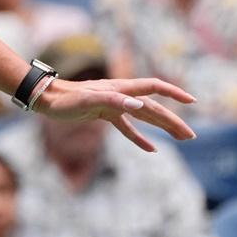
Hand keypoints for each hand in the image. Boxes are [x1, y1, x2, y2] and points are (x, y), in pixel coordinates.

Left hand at [35, 77, 195, 152]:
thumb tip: (140, 105)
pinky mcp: (104, 114)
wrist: (45, 99)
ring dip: (163, 128)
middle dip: (173, 121)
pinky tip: (151, 149)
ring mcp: (113, 105)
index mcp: (120, 88)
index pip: (153, 87)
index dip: (173, 93)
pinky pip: (127, 128)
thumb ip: (113, 101)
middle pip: (153, 107)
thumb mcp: (87, 100)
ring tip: (182, 139)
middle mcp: (120, 95)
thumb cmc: (64, 99)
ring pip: (144, 117)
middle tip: (191, 136)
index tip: (191, 102)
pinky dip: (139, 138)